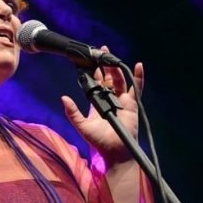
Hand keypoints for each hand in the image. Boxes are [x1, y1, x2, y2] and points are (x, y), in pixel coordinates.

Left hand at [62, 50, 144, 165]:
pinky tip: (138, 66)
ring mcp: (122, 101)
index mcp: (97, 104)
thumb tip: (63, 98)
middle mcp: (110, 100)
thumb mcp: (82, 126)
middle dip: (104, 65)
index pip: (95, 84)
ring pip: (119, 80)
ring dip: (116, 68)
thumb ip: (72, 112)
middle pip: (107, 79)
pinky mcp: (132, 104)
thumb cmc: (99, 141)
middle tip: (100, 51)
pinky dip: (138, 77)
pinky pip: (137, 88)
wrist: (116, 151)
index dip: (92, 73)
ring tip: (111, 56)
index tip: (88, 61)